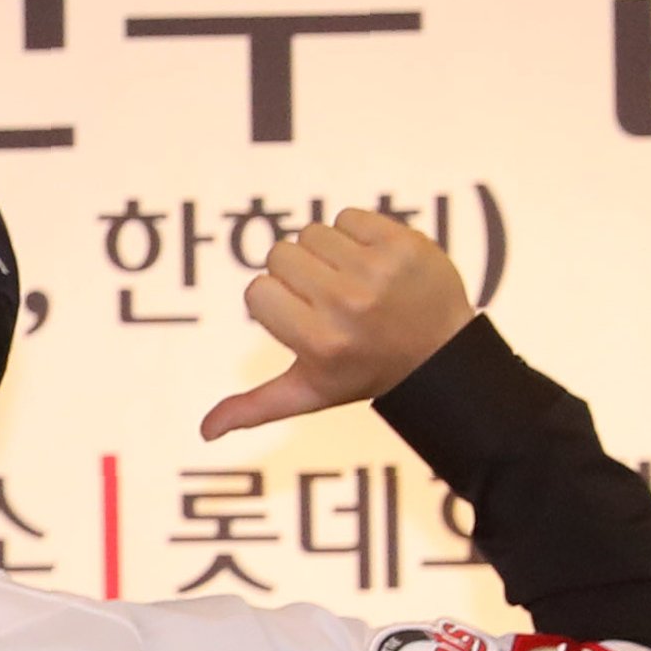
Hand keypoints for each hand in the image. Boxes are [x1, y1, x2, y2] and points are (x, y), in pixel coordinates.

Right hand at [200, 208, 476, 440]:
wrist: (445, 353)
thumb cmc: (366, 372)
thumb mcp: (310, 394)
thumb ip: (255, 407)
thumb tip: (205, 432)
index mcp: (318, 342)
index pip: (257, 290)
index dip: (274, 300)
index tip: (302, 315)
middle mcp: (347, 305)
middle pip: (281, 254)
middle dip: (296, 272)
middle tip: (326, 295)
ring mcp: (378, 271)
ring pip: (313, 233)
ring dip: (324, 251)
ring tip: (349, 277)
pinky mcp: (402, 243)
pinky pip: (349, 217)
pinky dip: (354, 234)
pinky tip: (370, 261)